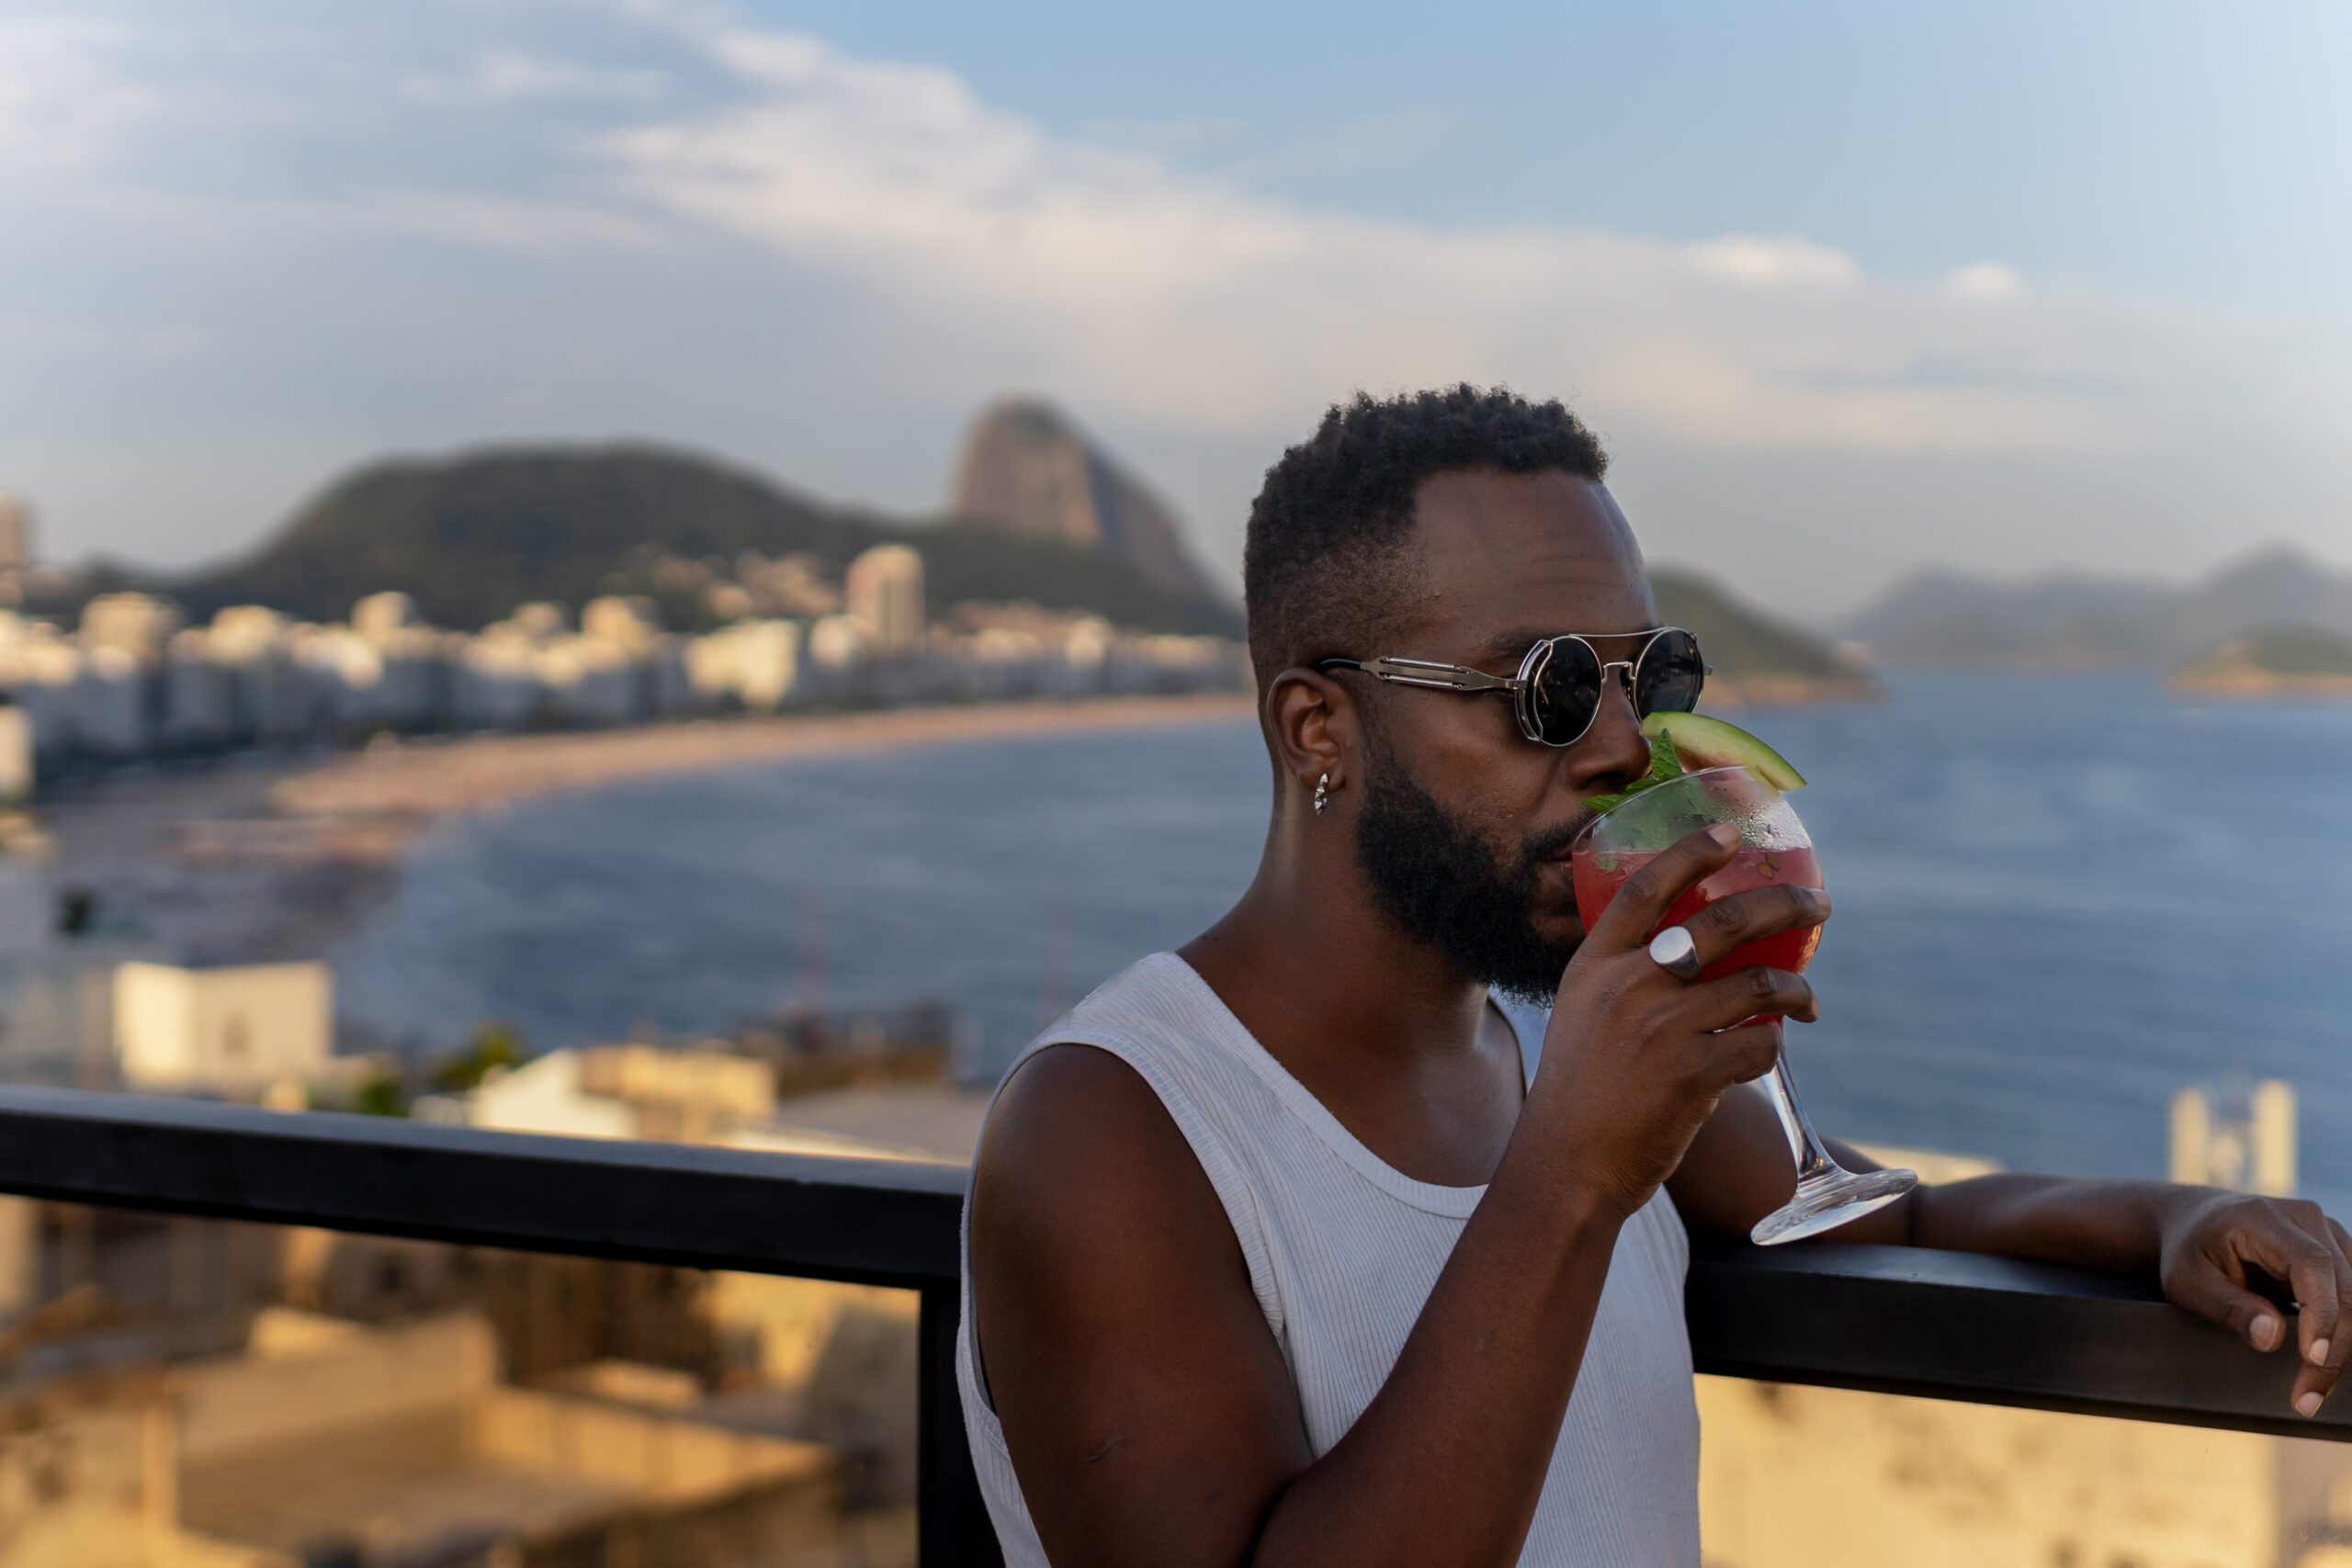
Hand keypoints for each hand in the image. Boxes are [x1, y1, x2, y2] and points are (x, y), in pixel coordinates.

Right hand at [1532, 821, 1830, 1220]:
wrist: (1567, 1164)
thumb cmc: (1580, 1092)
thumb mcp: (1582, 1015)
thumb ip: (1623, 979)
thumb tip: (1689, 953)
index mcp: (1595, 964)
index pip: (1646, 887)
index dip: (1692, 852)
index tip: (1731, 834)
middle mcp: (1628, 986)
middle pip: (1722, 922)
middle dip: (1785, 904)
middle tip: (1817, 904)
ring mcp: (1662, 1028)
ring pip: (1759, 985)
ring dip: (1797, 991)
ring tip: (1806, 1001)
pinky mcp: (1692, 1075)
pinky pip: (1760, 1045)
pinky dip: (1773, 1046)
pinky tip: (1768, 1051)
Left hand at [2159, 1190, 2351, 1416]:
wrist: (2194, 1224)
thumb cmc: (2188, 1252)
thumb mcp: (2186, 1280)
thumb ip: (2227, 1306)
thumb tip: (2272, 1337)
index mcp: (2264, 1217)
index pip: (2312, 1264)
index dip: (2321, 1312)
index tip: (2311, 1358)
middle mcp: (2308, 1220)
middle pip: (2344, 1288)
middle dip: (2332, 1350)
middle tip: (2306, 1401)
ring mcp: (2329, 1236)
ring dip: (2342, 1350)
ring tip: (2310, 1394)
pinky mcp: (2339, 1257)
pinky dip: (2343, 1338)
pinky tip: (2320, 1370)